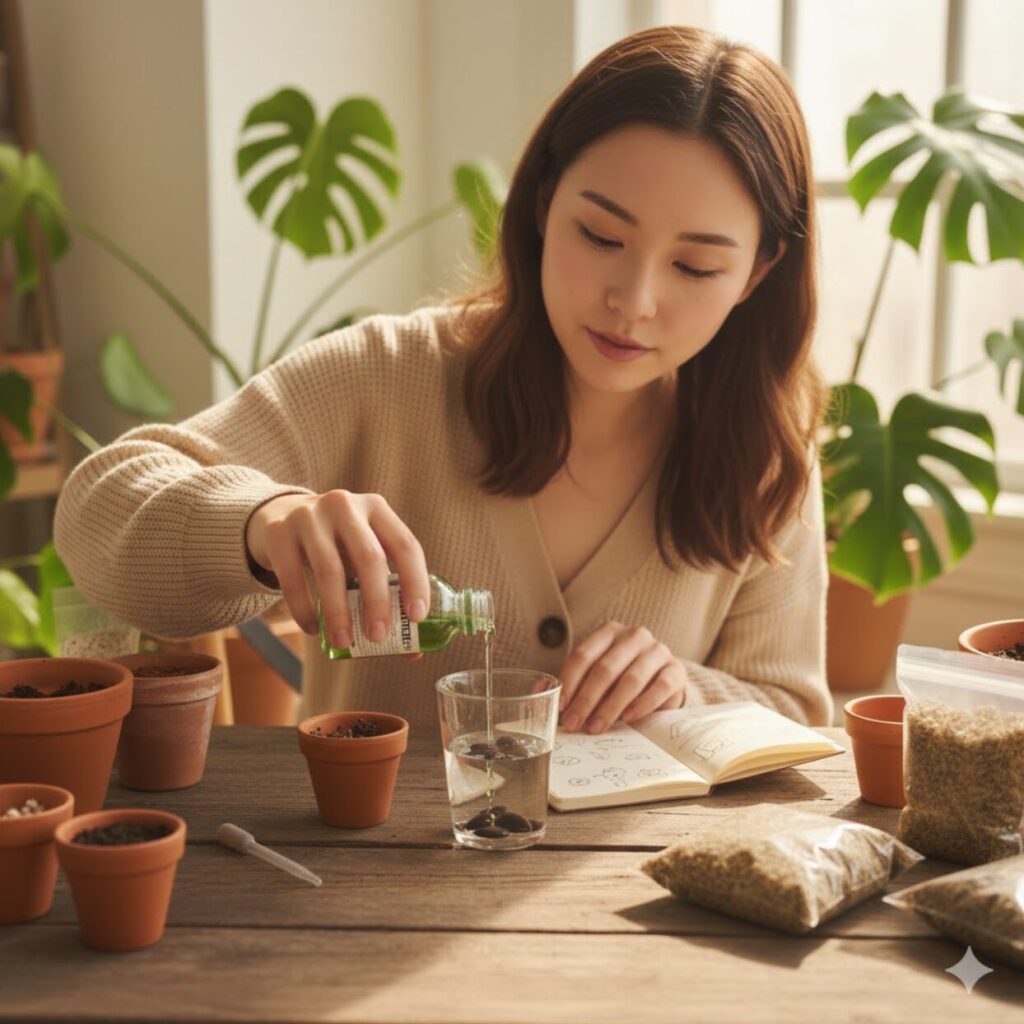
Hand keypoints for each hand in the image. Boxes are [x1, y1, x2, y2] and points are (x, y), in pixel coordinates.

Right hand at [245, 491, 429, 653]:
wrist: (281, 516)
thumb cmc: (337, 544)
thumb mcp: (362, 552)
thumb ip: (387, 591)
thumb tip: (412, 650)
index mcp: (376, 508)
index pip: (405, 545)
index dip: (415, 582)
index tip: (416, 617)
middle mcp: (345, 505)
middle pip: (369, 557)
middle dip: (376, 602)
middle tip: (378, 636)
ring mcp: (309, 515)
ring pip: (329, 571)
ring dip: (338, 613)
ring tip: (343, 643)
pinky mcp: (278, 532)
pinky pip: (293, 578)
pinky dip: (305, 609)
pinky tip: (314, 630)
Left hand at [558, 621, 686, 732]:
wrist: (663, 681)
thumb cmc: (622, 678)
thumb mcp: (599, 676)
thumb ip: (577, 684)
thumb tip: (546, 698)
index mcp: (609, 631)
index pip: (583, 654)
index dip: (569, 682)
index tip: (561, 707)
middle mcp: (634, 636)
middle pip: (605, 668)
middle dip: (586, 699)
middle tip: (574, 723)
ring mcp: (658, 650)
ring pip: (630, 679)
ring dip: (610, 707)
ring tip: (597, 727)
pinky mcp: (676, 670)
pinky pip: (659, 687)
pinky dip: (642, 704)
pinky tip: (628, 718)